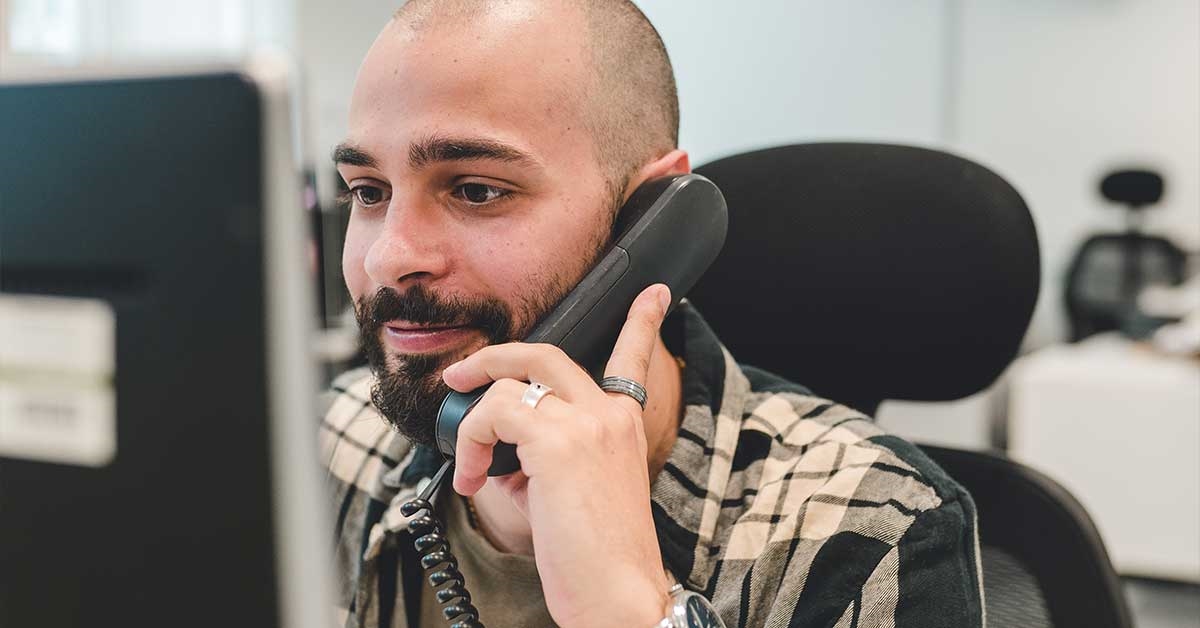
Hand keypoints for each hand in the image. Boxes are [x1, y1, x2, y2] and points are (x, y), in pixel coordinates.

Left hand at [441, 283, 673, 627]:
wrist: (616, 595)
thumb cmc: (595, 557)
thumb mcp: (573, 493)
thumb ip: (542, 455)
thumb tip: (496, 446)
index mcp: (624, 425)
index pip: (634, 358)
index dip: (643, 321)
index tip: (654, 294)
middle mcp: (610, 414)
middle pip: (544, 354)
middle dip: (493, 356)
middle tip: (461, 375)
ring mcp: (586, 422)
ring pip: (509, 382)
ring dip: (473, 422)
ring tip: (471, 466)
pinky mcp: (557, 441)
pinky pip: (492, 413)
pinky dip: (470, 442)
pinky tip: (473, 477)